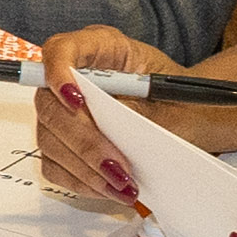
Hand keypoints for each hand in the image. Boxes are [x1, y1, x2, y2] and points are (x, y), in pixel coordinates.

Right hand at [32, 27, 236, 207]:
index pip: (60, 50)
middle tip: (115, 166)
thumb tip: (112, 127)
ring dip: (84, 168)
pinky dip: (81, 181)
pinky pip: (55, 165)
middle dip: (84, 140)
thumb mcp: (168, 97)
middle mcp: (75, 76)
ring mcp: (63, 110)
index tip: (76, 100)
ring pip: (50, 140)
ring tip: (120, 186)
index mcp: (101, 48)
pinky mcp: (62, 142)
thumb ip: (137, 106)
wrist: (187, 118)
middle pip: (50, 105)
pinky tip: (107, 189)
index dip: (58, 72)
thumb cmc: (179, 100)